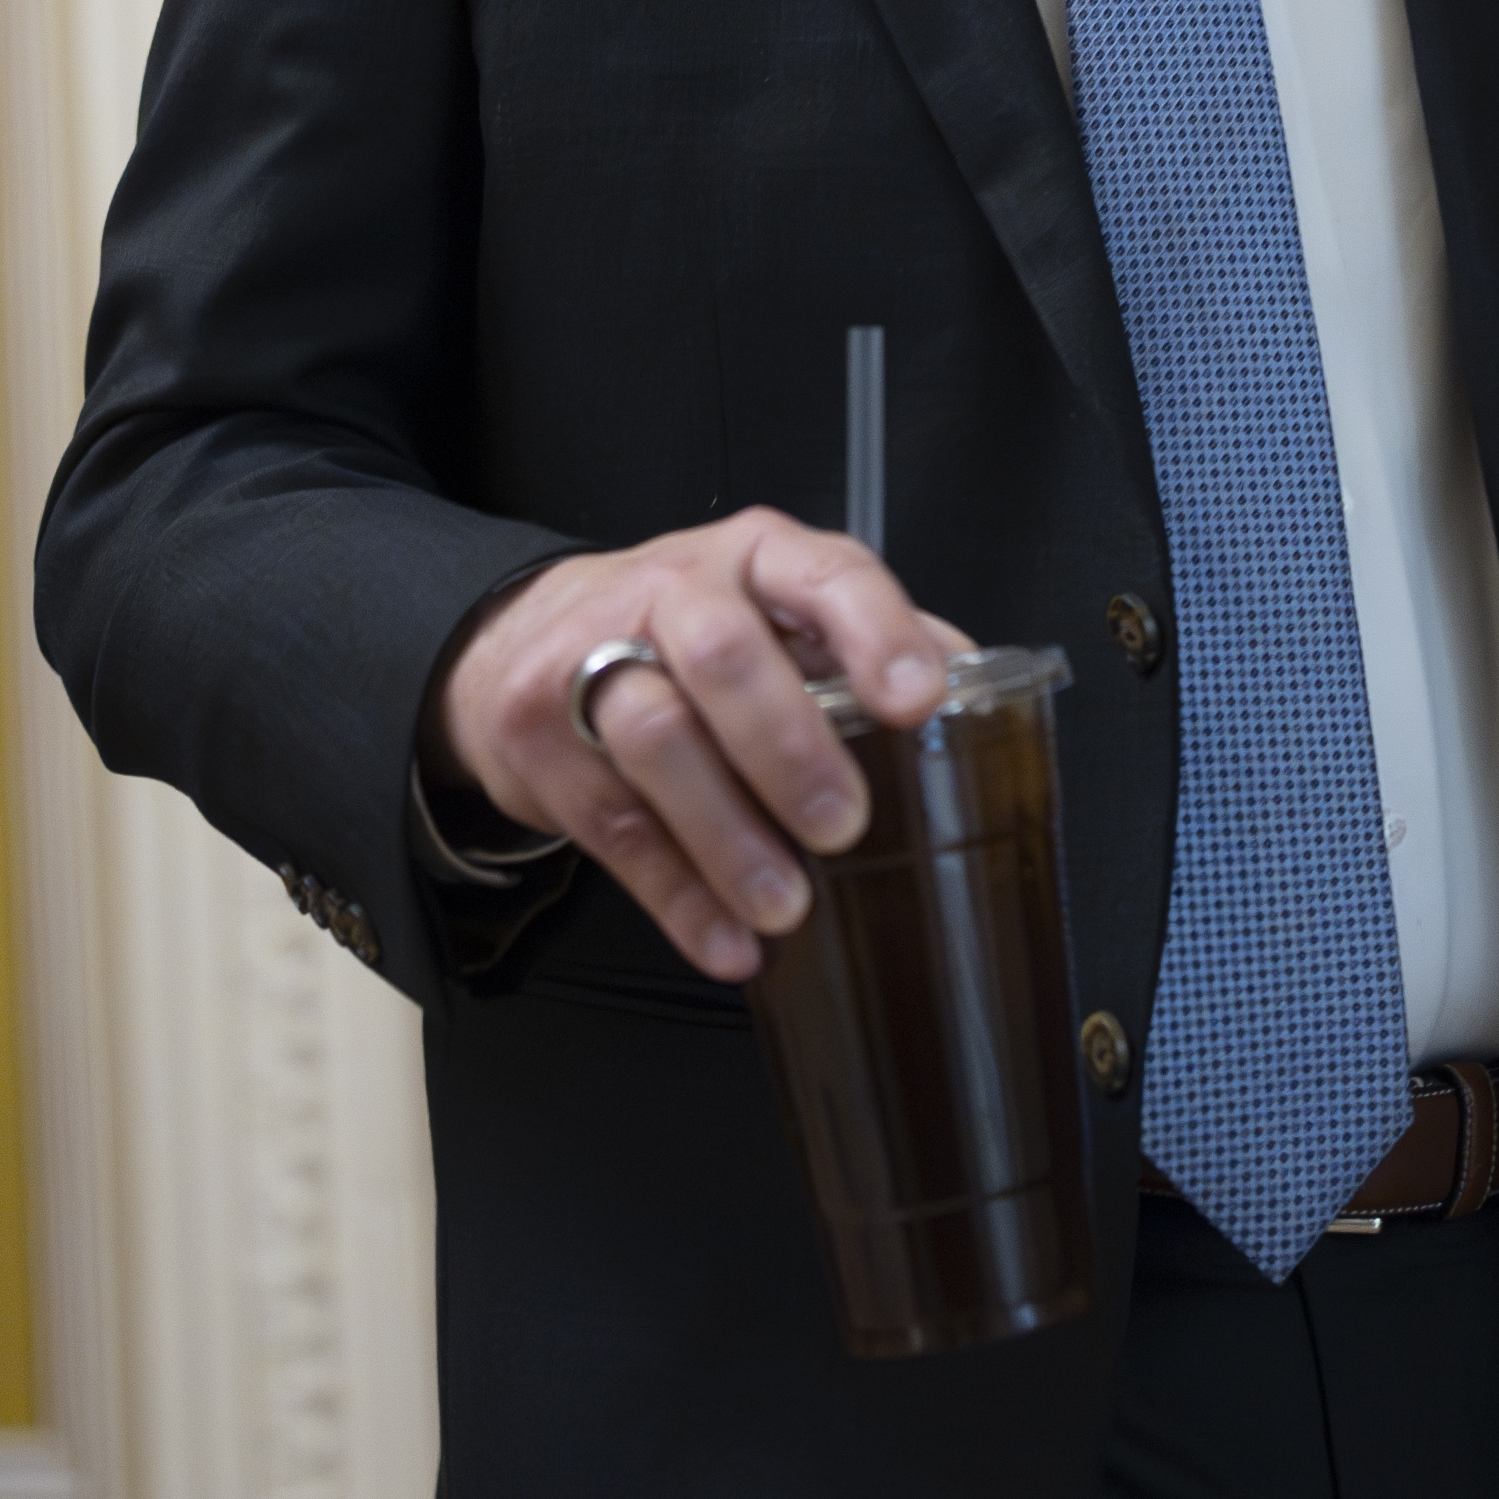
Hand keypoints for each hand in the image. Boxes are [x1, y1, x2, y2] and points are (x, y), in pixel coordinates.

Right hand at [426, 511, 970, 983]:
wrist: (522, 638)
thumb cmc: (681, 629)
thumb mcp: (774, 612)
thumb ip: (863, 648)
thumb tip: (975, 695)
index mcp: (755, 558)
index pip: (823, 573)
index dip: (874, 633)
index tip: (916, 701)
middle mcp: (673, 591)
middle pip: (722, 653)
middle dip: (788, 746)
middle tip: (843, 826)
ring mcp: (591, 657)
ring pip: (655, 737)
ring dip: (727, 836)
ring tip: (785, 905)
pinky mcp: (540, 736)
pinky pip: (612, 826)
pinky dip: (677, 896)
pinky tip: (725, 940)